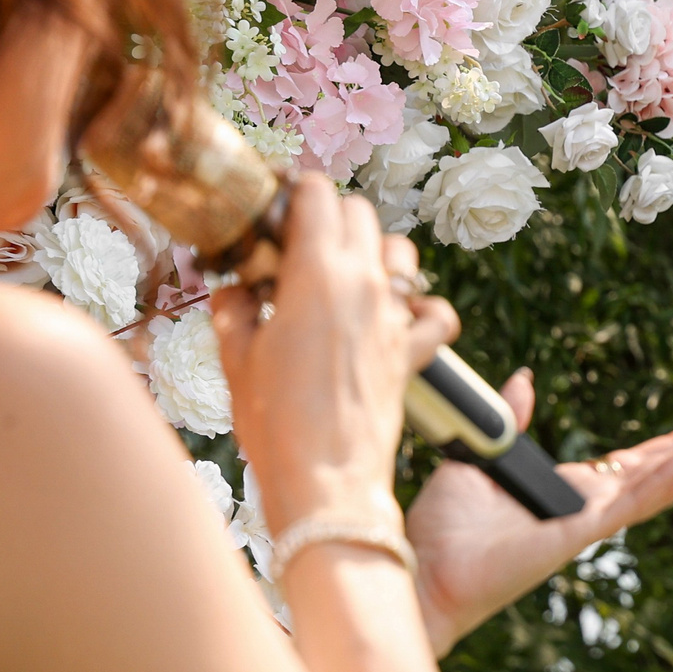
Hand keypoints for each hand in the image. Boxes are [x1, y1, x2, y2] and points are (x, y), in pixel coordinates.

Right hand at [214, 184, 456, 534]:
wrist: (325, 479)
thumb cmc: (275, 422)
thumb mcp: (235, 357)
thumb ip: (235, 309)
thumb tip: (236, 289)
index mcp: (316, 272)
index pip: (316, 193)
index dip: (292, 192)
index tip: (272, 208)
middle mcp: (365, 284)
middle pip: (359, 213)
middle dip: (327, 217)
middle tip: (294, 247)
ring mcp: (394, 318)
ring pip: (400, 252)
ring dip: (374, 252)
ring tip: (340, 279)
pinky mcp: (412, 353)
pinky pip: (437, 313)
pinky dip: (424, 307)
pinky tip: (399, 316)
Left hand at [405, 367, 672, 653]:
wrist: (420, 570)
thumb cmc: (441, 528)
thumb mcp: (483, 454)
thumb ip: (512, 418)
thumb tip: (523, 379)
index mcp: (573, 491)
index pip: (642, 462)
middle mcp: (591, 506)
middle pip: (669, 471)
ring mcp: (591, 521)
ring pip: (667, 485)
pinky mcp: (580, 531)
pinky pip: (637, 499)